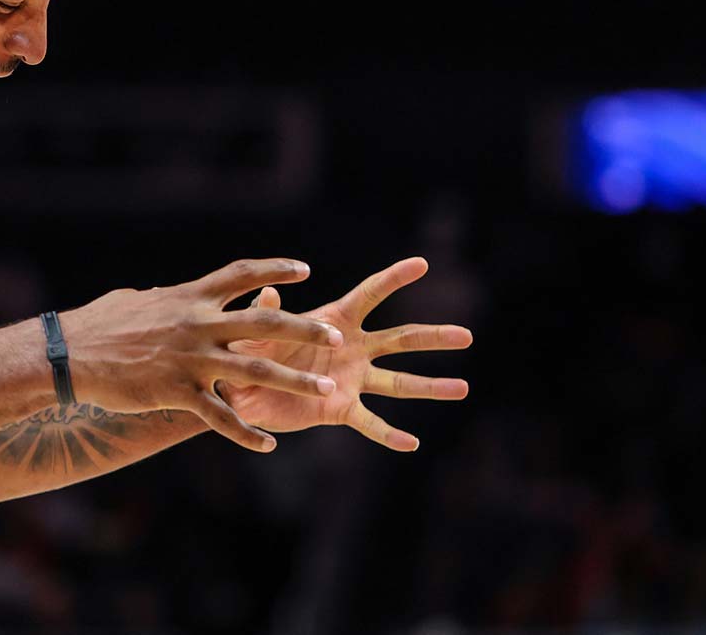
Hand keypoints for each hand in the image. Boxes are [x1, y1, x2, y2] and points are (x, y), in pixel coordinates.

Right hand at [61, 258, 344, 453]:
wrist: (68, 354)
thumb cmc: (97, 324)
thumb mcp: (135, 301)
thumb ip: (164, 300)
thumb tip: (169, 295)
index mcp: (189, 296)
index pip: (241, 274)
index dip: (275, 269)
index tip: (305, 269)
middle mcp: (197, 324)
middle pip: (263, 321)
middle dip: (304, 328)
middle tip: (337, 334)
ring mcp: (190, 359)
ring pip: (255, 370)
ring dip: (295, 381)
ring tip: (327, 392)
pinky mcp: (176, 393)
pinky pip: (220, 416)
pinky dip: (246, 432)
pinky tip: (267, 444)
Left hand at [219, 257, 471, 451]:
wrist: (239, 392)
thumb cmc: (247, 352)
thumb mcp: (256, 332)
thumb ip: (268, 315)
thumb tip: (269, 293)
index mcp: (334, 322)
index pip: (369, 295)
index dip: (393, 278)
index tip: (422, 263)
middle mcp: (351, 349)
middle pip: (400, 339)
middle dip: (433, 337)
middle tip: (466, 336)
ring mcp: (351, 380)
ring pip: (398, 383)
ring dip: (431, 386)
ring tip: (462, 388)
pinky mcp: (341, 409)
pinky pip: (370, 423)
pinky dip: (390, 435)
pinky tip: (413, 443)